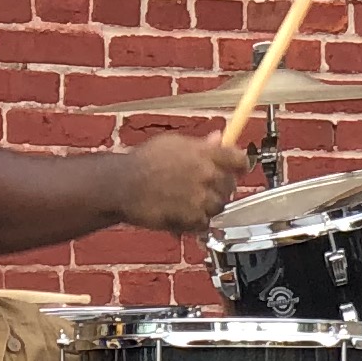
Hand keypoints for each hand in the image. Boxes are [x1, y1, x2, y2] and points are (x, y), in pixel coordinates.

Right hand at [113, 134, 244, 238]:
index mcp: (204, 153)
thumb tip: (220, 137)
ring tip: (188, 201)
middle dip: (220, 187)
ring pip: (219, 205)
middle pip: (230, 185)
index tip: (238, 169)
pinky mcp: (191, 218)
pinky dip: (196, 221)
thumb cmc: (142, 162)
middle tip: (203, 188)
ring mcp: (200, 197)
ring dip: (208, 205)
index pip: (239, 159)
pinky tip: (181, 212)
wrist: (121, 185)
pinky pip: (205, 222)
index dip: (240, 165)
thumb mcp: (172, 144)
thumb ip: (200, 145)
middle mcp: (205, 174)